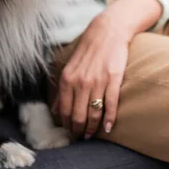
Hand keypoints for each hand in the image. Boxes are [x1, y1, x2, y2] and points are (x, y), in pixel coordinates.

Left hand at [53, 7, 130, 138]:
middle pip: (78, 115)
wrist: (107, 32)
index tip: (70, 132)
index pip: (65, 110)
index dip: (67, 125)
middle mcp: (81, 81)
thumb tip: (54, 110)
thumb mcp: (69, 67)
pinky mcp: (113, 80)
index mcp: (67, 78)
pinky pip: (111, 105)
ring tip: (91, 134)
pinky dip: (109, 119)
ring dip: (92, 128)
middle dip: (78, 130)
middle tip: (80, 137)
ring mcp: (98, 81)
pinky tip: (108, 128)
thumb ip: (62, 90)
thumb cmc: (87, 50)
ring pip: (94, 113)